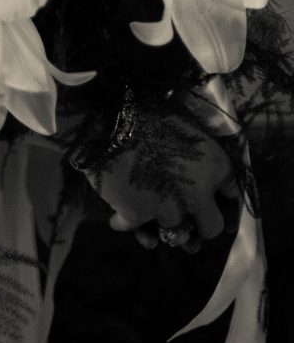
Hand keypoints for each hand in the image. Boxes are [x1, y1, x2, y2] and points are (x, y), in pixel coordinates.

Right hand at [84, 107, 241, 252]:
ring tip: (153, 229)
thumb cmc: (144, 107)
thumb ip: (196, 154)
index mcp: (215, 164)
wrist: (106, 113)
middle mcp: (198, 193)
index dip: (228, 205)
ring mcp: (168, 208)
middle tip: (188, 221)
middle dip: (200, 225)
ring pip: (176, 235)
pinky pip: (135, 228)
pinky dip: (126, 223)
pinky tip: (119, 218)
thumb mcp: (184, 124)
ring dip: (165, 229)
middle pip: (211, 227)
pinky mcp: (137, 214)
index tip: (220, 209)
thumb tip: (195, 171)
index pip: (236, 194)